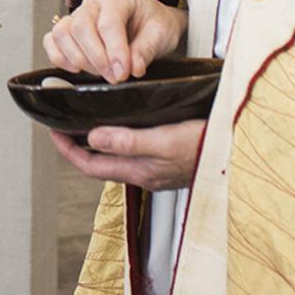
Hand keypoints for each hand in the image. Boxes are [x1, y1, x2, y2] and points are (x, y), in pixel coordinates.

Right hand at [43, 0, 185, 83]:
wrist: (150, 23)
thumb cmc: (154, 23)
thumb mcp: (162, 34)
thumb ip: (146, 50)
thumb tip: (133, 67)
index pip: (108, 23)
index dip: (114, 52)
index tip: (122, 73)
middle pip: (81, 27)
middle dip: (97, 58)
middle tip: (114, 76)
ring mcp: (78, 12)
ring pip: (63, 34)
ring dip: (79, 59)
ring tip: (101, 72)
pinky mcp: (69, 27)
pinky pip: (52, 40)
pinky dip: (59, 57)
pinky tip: (77, 68)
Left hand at [50, 119, 205, 191]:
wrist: (241, 154)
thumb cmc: (208, 146)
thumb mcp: (165, 141)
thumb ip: (128, 142)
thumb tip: (91, 138)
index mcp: (139, 171)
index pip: (90, 165)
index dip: (67, 150)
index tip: (53, 131)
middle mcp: (145, 174)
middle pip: (100, 164)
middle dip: (78, 146)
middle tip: (64, 123)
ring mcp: (158, 169)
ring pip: (117, 158)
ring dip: (98, 142)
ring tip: (87, 120)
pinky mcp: (170, 160)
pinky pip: (134, 152)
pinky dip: (120, 139)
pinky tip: (123, 124)